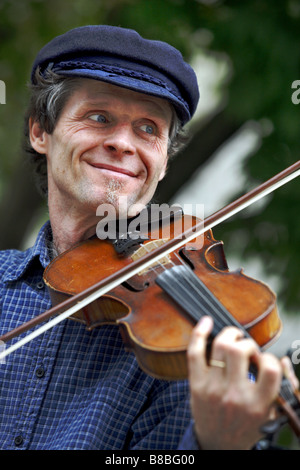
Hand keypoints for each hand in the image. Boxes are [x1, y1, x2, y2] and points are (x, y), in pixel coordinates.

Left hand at [187, 316, 282, 449]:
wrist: (218, 447)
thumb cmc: (244, 428)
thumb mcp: (268, 415)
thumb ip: (277, 388)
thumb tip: (282, 360)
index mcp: (257, 404)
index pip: (270, 367)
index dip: (269, 358)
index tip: (264, 361)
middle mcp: (234, 395)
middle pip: (239, 350)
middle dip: (247, 343)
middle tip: (247, 350)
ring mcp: (212, 388)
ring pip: (220, 346)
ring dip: (230, 335)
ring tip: (234, 337)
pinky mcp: (196, 385)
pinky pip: (195, 353)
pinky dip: (199, 334)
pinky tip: (206, 322)